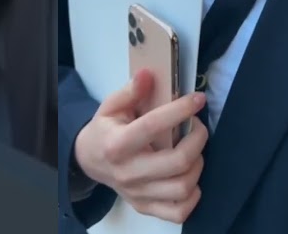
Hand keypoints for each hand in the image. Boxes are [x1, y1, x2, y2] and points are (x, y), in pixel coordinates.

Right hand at [74, 69, 209, 223]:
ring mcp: (137, 194)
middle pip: (176, 162)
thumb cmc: (105, 130)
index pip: (153, 127)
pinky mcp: (145, 206)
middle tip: (197, 127)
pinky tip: (190, 176)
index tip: (197, 99)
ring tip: (194, 150)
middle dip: (197, 140)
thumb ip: (130, 91)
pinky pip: (178, 212)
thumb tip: (148, 74)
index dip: (180, 110)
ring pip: (182, 188)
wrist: (89, 162)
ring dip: (198, 165)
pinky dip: (192, 196)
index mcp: (116, 145)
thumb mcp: (111, 106)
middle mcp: (127, 173)